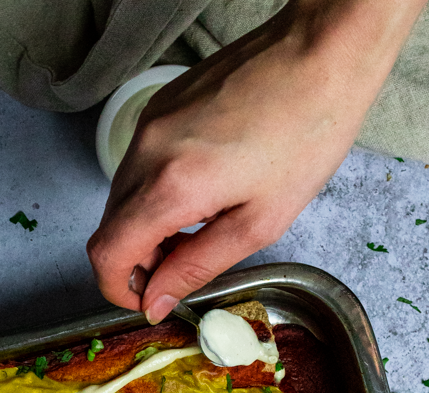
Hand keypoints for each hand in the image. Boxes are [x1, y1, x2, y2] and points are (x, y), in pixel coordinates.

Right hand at [87, 0, 426, 322]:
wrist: (320, 54)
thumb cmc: (305, 135)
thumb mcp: (259, 223)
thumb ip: (197, 267)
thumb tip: (157, 300)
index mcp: (171, 187)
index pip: (108, 254)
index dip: (119, 289)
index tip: (147, 300)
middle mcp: (146, 152)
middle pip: (109, 228)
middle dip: (136, 261)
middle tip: (179, 270)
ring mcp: (148, 124)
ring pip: (120, 198)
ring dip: (145, 228)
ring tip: (196, 230)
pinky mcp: (159, 106)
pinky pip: (136, 165)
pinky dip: (153, 193)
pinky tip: (199, 192)